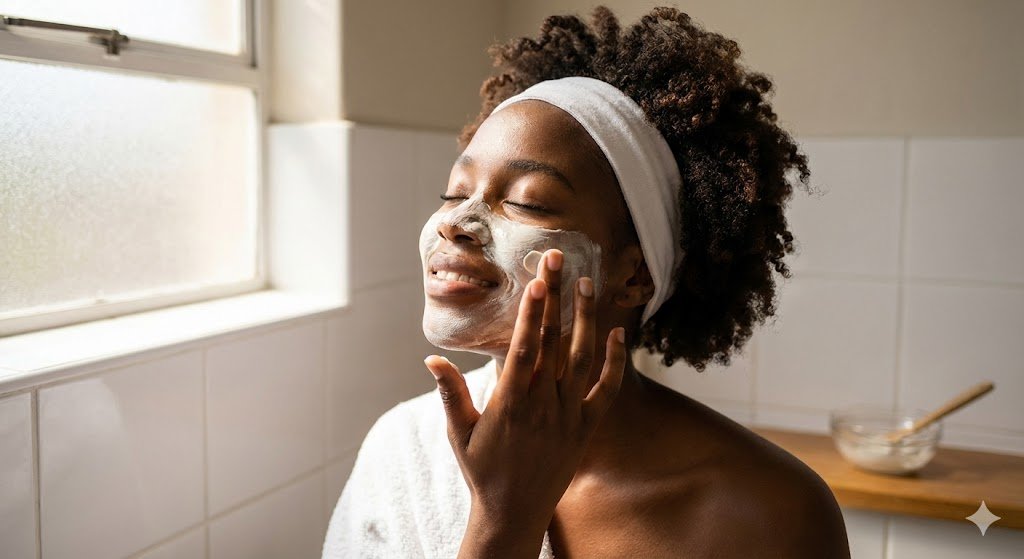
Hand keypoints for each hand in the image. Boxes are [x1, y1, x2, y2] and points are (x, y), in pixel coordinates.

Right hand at [424, 249, 626, 556]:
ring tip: (587, 283)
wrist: (514, 513)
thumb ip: (451, 393)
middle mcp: (543, 405)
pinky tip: (617, 333)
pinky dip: (615, 362)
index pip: (523, 349)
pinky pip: (606, 391)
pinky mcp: (586, 428)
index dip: (531, 314)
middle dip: (556, 298)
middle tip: (558, 260)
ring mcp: (568, 416)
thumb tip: (432, 360)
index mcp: (510, 404)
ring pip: (583, 359)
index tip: (537, 282)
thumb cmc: (482, 471)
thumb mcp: (459, 433)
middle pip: (553, 342)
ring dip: (586, 319)